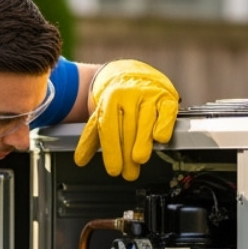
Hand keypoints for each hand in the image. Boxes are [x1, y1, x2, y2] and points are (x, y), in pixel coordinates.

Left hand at [73, 60, 178, 181]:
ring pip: (146, 120)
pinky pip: (167, 112)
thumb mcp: (103, 115)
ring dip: (143, 141)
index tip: (114, 170)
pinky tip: (160, 138)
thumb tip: (80, 160)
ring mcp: (149, 96)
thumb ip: (91, 138)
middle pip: (128, 127)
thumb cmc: (119, 101)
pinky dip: (164, 125)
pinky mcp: (167, 98)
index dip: (111, 149)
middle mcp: (130, 95)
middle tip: (128, 173)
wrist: (137, 75)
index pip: (109, 126)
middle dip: (127, 153)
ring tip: (139, 159)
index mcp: (111, 98)